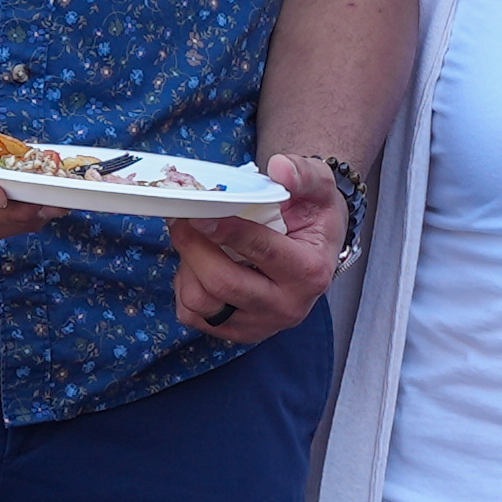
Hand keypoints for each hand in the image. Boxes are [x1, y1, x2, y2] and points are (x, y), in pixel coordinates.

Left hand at [171, 153, 343, 344]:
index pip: (261, 251)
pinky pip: (193, 315)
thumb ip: (304, 174)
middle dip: (193, 248)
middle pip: (223, 284)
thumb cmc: (313, 214)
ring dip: (187, 267)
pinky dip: (185, 288)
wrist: (314, 247)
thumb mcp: (320, 186)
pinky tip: (197, 264)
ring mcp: (260, 325)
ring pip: (201, 303)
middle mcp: (287, 307)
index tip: (198, 213)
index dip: (225, 231)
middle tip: (181, 220)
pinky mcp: (237, 332)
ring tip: (193, 240)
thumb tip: (279, 168)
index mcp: (310, 272)